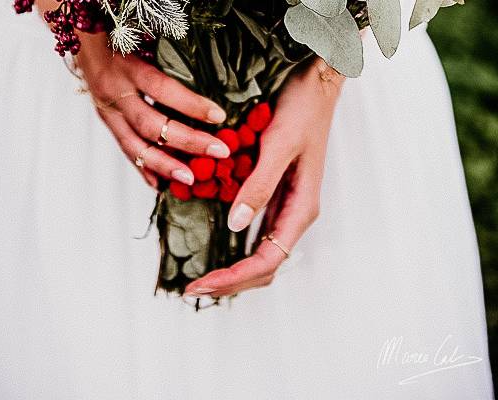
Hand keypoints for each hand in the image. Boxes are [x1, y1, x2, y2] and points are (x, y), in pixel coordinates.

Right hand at [74, 32, 230, 187]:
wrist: (82, 37)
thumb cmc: (121, 36)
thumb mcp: (143, 42)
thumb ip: (168, 64)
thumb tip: (204, 91)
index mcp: (126, 67)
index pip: (162, 89)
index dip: (191, 105)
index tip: (219, 116)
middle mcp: (114, 91)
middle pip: (150, 124)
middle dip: (187, 141)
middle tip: (217, 152)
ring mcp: (107, 110)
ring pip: (135, 145)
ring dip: (164, 165)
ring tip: (189, 178)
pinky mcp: (106, 120)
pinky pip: (125, 149)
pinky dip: (143, 168)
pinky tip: (160, 184)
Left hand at [183, 57, 344, 297]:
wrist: (314, 83)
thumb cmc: (302, 109)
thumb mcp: (278, 146)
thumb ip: (259, 186)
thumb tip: (235, 225)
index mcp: (301, 207)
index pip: (268, 260)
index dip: (234, 277)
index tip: (201, 284)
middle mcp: (294, 212)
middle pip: (264, 264)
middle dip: (230, 281)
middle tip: (193, 288)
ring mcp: (285, 205)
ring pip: (260, 253)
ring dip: (232, 269)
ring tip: (201, 278)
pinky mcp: (275, 193)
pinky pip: (255, 233)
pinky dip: (234, 248)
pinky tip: (214, 246)